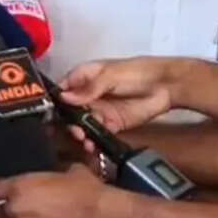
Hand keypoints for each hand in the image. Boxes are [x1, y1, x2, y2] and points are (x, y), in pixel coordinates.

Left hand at [0, 164, 109, 217]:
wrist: (103, 215)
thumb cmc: (85, 188)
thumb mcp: (66, 170)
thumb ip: (48, 174)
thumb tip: (51, 176)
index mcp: (19, 187)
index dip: (2, 189)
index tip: (9, 190)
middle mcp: (17, 209)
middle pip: (9, 209)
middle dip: (20, 207)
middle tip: (39, 205)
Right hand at [59, 57, 176, 140]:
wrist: (166, 86)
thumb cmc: (136, 72)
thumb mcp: (110, 75)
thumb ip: (89, 88)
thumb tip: (65, 98)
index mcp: (84, 77)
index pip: (63, 90)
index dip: (56, 102)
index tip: (51, 114)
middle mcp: (88, 95)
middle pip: (70, 111)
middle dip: (68, 122)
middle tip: (73, 131)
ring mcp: (99, 110)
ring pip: (82, 124)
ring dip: (80, 133)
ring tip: (84, 140)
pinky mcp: (112, 123)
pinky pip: (97, 133)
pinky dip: (93, 140)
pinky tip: (92, 145)